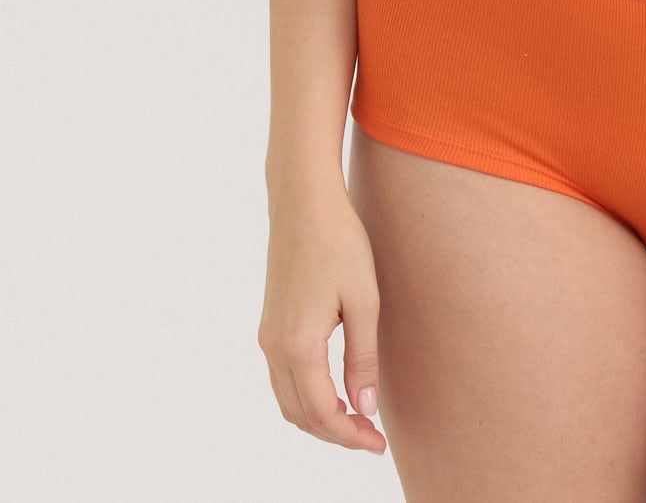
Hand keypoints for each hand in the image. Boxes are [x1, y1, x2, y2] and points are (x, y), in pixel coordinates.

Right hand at [258, 185, 387, 455]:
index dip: (350, 436)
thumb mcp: (364, 301)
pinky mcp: (270, 324)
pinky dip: (306, 396)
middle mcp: (274, 346)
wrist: (304, 201)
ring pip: (288, 400)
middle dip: (335, 433)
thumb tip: (365, 409)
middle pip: (300, 415)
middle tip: (372, 436)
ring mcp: (267, 336)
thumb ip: (362, 359)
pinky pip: (283, 378)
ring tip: (357, 418)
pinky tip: (334, 390)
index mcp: (298, 345)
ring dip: (319, 417)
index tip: (378, 444)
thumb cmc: (340, 243)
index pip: (321, 414)